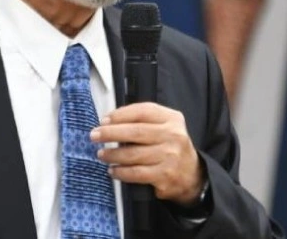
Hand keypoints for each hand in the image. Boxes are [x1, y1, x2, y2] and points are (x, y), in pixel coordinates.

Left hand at [90, 102, 204, 205]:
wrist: (191, 174)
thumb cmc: (170, 146)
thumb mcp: (165, 126)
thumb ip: (143, 121)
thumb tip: (110, 122)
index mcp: (171, 118)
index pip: (142, 111)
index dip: (120, 115)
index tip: (104, 120)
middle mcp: (173, 135)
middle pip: (135, 132)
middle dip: (110, 133)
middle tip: (94, 136)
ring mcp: (170, 156)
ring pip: (133, 154)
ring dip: (113, 155)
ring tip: (101, 154)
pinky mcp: (164, 175)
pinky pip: (136, 173)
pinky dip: (121, 172)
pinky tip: (113, 171)